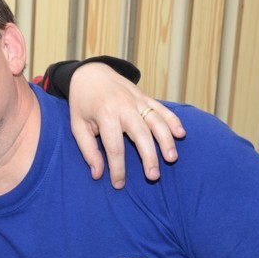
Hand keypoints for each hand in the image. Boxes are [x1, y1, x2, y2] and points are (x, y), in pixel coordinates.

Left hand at [68, 62, 185, 188]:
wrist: (90, 73)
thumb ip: (88, 151)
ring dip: (166, 140)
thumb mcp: (78, 126)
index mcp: (105, 116)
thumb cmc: (82, 104)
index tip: (118, 184)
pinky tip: (181, 134)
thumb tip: (97, 174)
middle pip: (141, 135)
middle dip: (149, 157)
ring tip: (171, 158)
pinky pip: (162, 109)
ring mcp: (137, 101)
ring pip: (156, 121)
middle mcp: (124, 107)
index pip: (114, 148)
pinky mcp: (145, 97)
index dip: (117, 169)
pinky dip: (173, 120)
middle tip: (153, 176)